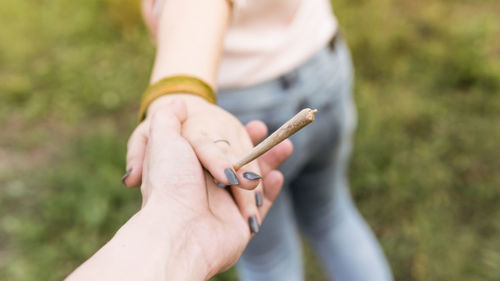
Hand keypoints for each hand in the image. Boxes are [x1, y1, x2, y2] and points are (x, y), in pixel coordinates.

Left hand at [125, 94, 267, 232]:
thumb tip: (177, 103)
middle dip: (256, 145)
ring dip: (270, 161)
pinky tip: (278, 176)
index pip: (216, 147)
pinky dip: (271, 190)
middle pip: (239, 160)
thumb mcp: (159, 139)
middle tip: (266, 130)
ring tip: (286, 144)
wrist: (177, 230)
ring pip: (254, 179)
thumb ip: (167, 119)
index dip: (235, 135)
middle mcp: (208, 185)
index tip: (253, 126)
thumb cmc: (168, 182)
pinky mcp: (241, 222)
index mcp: (191, 166)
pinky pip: (260, 205)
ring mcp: (226, 204)